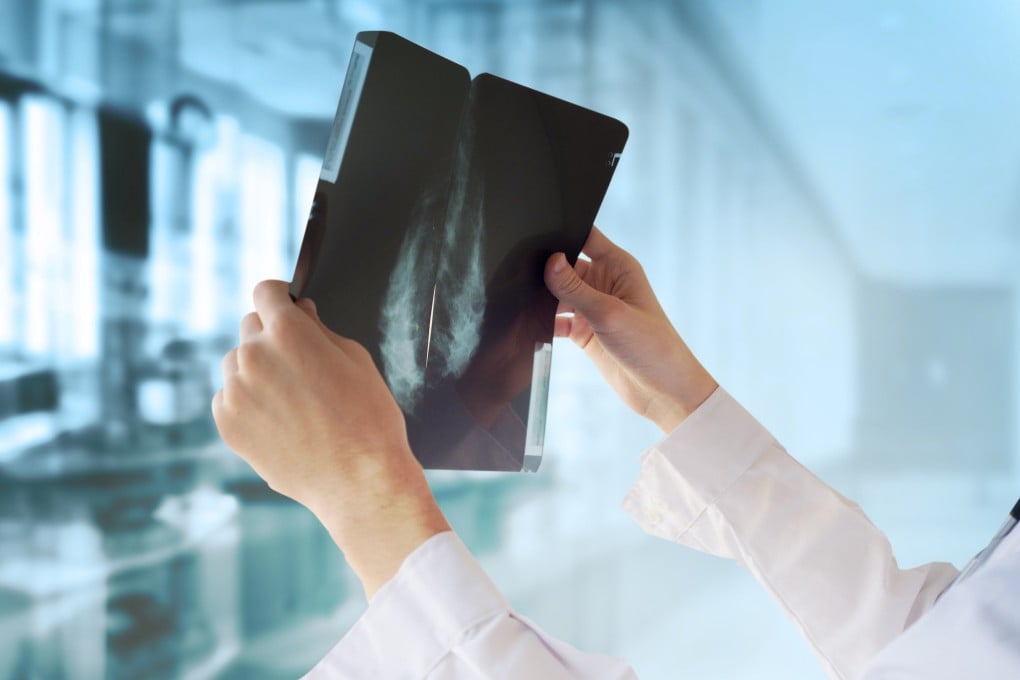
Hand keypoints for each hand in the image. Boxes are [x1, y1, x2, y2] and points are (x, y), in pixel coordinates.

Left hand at [212, 280, 449, 597]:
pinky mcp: (228, 424)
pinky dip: (248, 403)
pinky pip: (229, 398)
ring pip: (237, 364)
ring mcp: (235, 392)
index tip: (286, 307)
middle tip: (300, 364)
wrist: (360, 481)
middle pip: (250, 327)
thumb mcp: (356, 359)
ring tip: (292, 399)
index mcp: (288, 333)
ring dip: (257, 371)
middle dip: (272, 336)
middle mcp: (253, 356)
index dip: (280, 297)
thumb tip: (298, 312)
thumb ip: (320, 329)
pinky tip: (280, 421)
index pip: (266, 291)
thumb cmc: (368, 419)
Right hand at [544, 227, 716, 431]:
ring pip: (559, 293)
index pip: (586, 236)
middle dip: (547, 270)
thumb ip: (576, 288)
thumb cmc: (652, 347)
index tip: (537, 236)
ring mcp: (594, 307)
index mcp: (618, 267)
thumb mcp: (610, 313)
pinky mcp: (585, 331)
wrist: (663, 391)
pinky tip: (534, 327)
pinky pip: (557, 320)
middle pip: (566, 265)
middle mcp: (605, 283)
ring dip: (544, 298)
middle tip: (524, 275)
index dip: (564, 232)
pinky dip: (546, 322)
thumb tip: (550, 261)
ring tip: (526, 303)